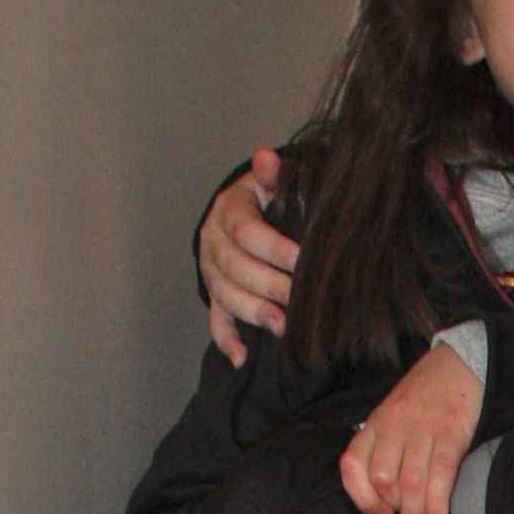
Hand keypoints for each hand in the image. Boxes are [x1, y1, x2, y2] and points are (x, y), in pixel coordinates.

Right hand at [201, 149, 297, 360]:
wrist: (250, 210)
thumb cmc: (272, 197)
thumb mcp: (274, 181)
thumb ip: (274, 174)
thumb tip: (266, 157)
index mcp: (228, 210)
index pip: (246, 232)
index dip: (274, 249)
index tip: (302, 261)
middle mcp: (213, 241)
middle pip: (235, 269)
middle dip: (269, 286)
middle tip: (300, 300)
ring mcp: (211, 271)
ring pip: (225, 295)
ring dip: (253, 313)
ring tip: (282, 326)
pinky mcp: (215, 294)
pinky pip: (215, 319)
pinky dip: (226, 340)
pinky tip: (242, 357)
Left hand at [339, 342, 484, 513]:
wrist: (459, 366)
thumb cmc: (424, 400)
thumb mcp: (391, 418)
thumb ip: (383, 452)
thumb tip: (387, 506)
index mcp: (374, 425)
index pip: (352, 465)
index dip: (362, 497)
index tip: (380, 512)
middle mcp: (393, 427)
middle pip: (382, 480)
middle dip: (395, 508)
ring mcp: (421, 430)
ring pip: (409, 483)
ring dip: (415, 512)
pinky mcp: (450, 434)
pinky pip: (439, 475)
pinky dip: (437, 505)